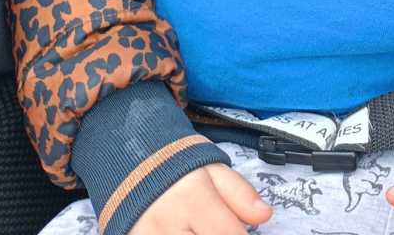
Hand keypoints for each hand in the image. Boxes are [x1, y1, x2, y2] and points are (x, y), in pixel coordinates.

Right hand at [130, 162, 271, 233]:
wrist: (128, 165)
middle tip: (218, 228)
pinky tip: (188, 233)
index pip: (229, 234)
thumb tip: (265, 215)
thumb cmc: (176, 167)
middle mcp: (166, 223)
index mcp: (191, 197)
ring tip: (201, 228)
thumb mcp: (212, 168)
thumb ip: (240, 193)